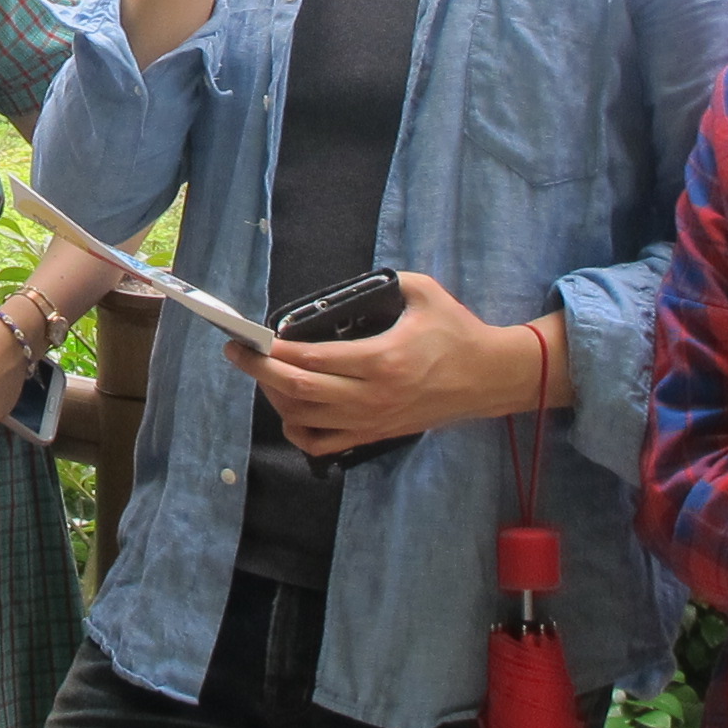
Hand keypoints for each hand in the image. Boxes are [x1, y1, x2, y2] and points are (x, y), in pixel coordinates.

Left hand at [223, 272, 536, 454]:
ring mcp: (371, 421)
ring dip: (275, 397)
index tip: (251, 337)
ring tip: (263, 373)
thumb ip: (382, 283)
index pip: (313, 359)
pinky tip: (290, 409)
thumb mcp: (424, 292)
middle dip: (259, 371)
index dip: (275, 350)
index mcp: (382, 360)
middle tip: (237, 352)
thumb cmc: (457, 332)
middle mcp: (372, 396)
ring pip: (305, 419)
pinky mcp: (375, 436)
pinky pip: (322, 445)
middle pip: (299, 390)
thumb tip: (342, 288)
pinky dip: (297, 430)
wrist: (490, 378)